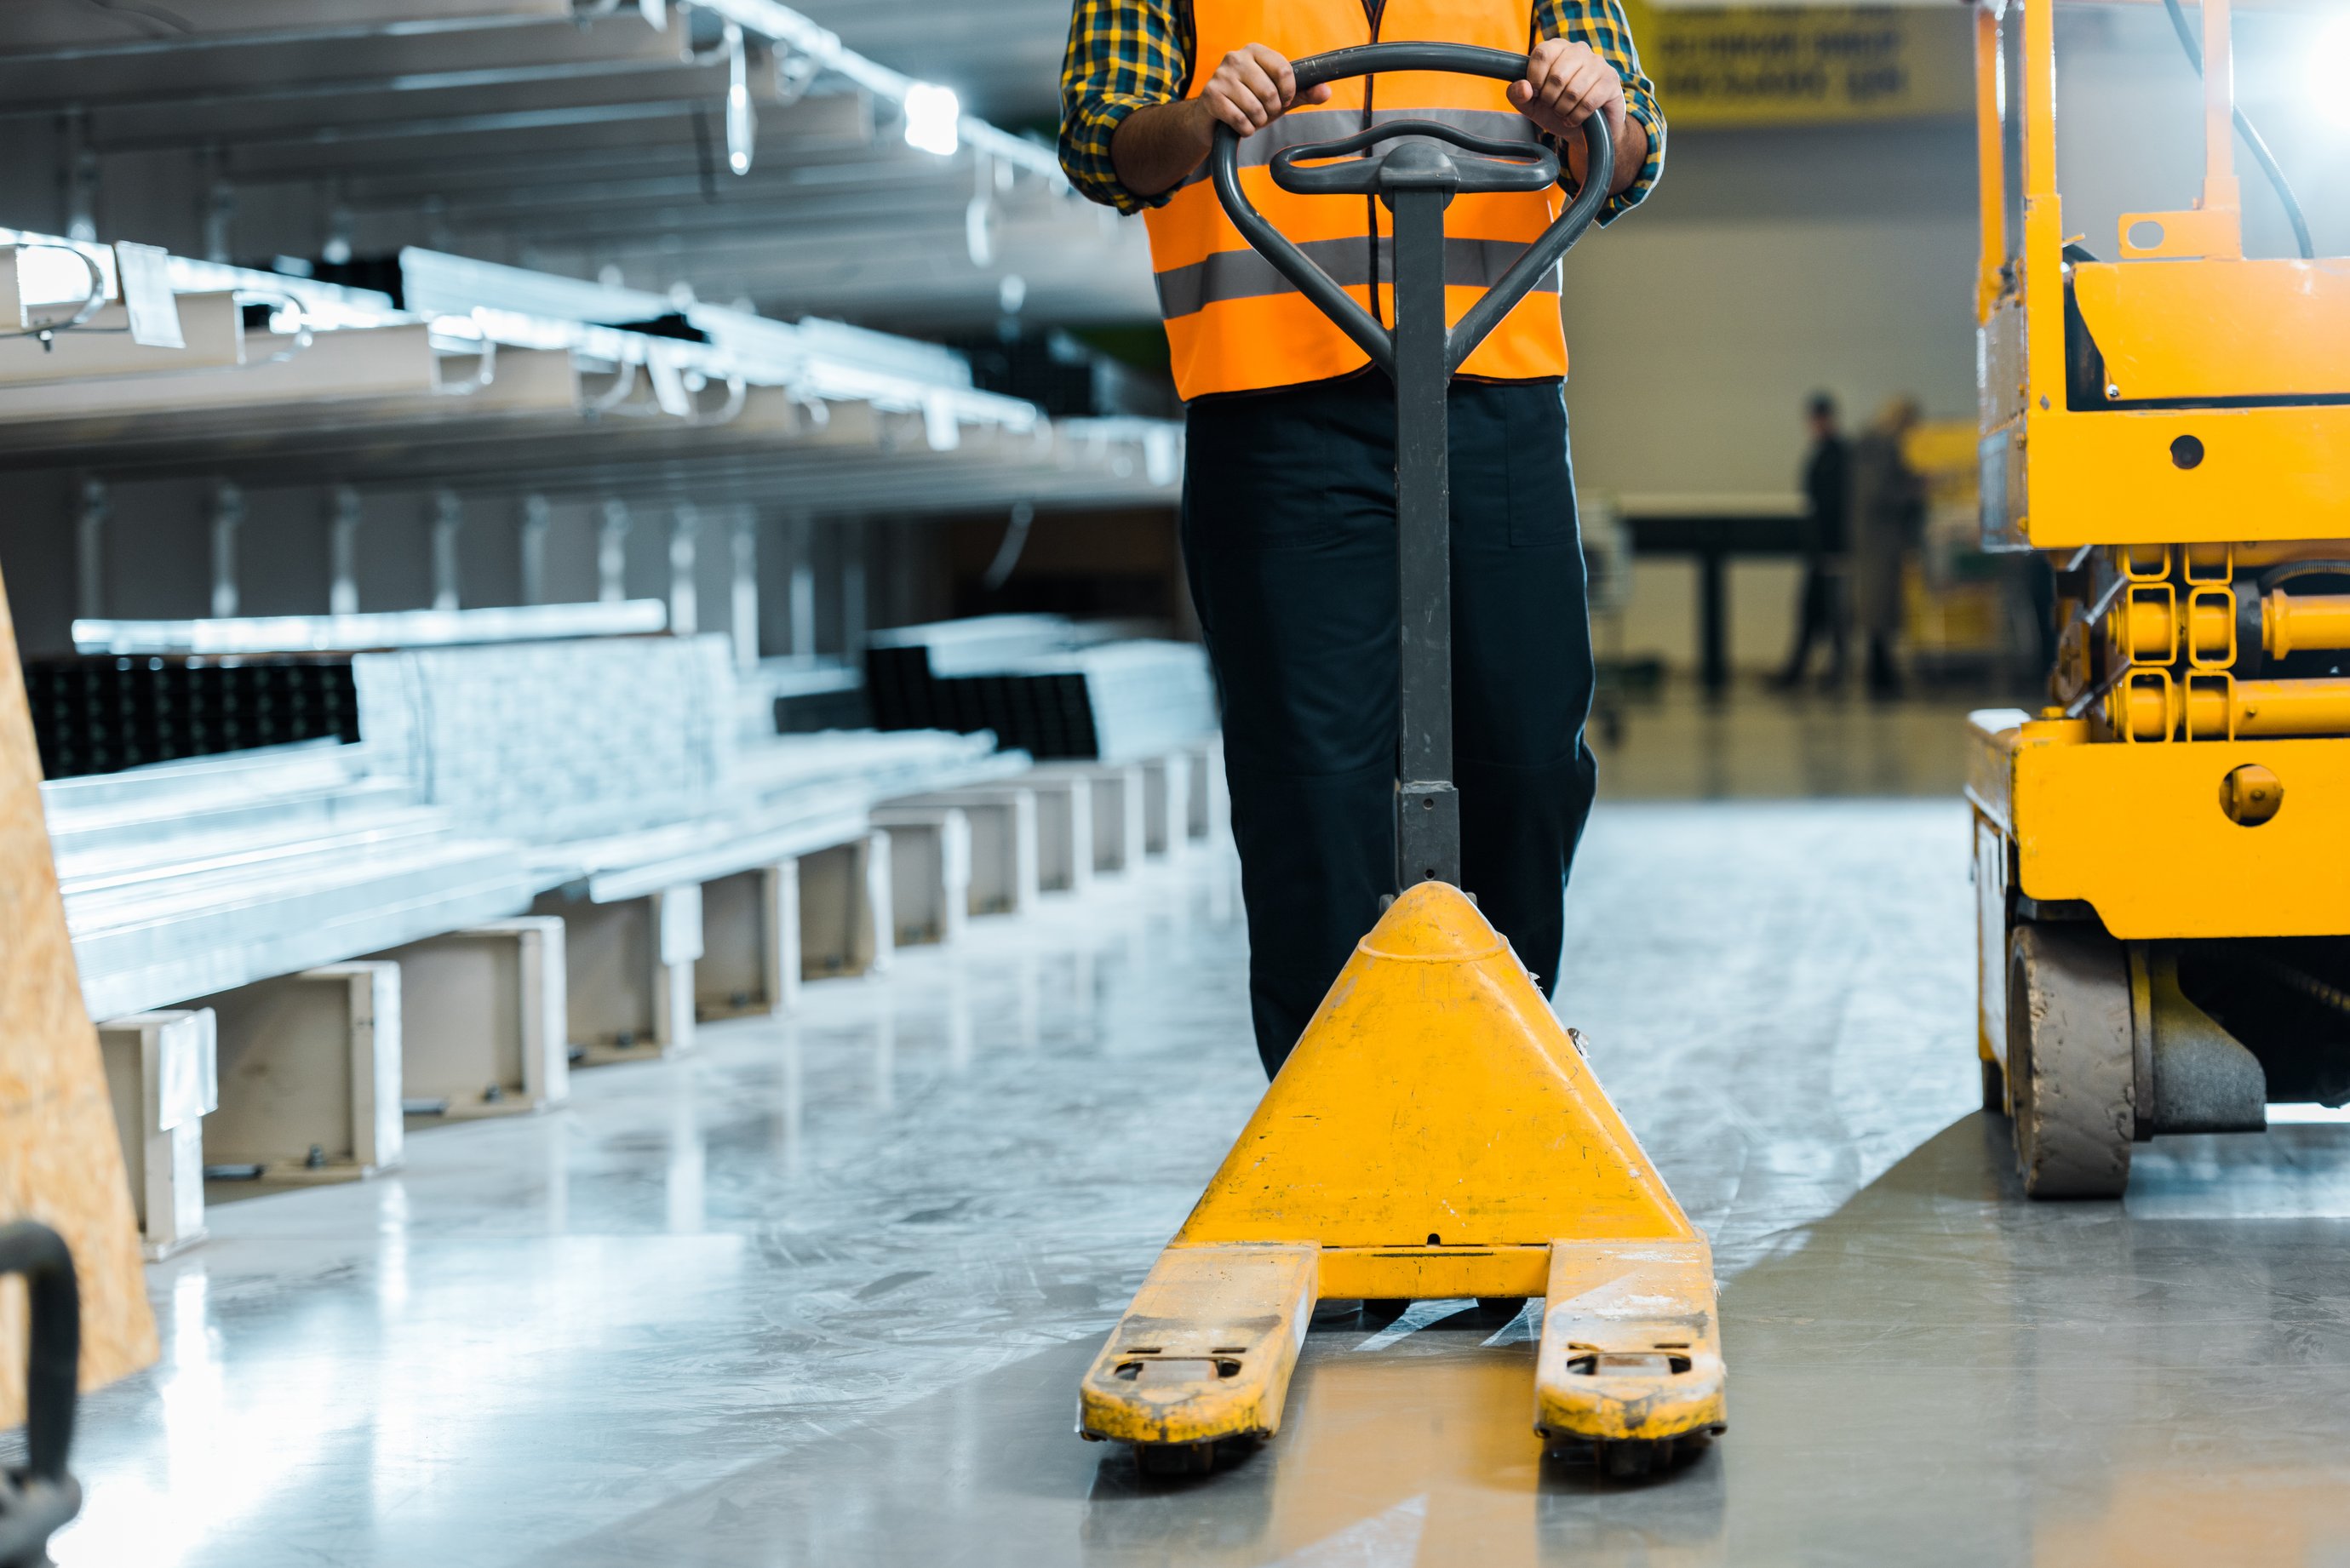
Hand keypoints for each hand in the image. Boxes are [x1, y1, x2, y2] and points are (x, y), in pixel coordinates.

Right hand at [1194, 43, 1331, 136]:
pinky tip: (1240, 125)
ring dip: (1258, 121)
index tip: (1284, 100)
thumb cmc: (1248, 102)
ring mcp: (1221, 76)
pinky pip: (1240, 120)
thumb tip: (1326, 92)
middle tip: (1263, 112)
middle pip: (1270, 91)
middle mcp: (1236, 58)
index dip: (1289, 92)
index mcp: (1254, 51)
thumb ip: (1303, 92)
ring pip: (1255, 107)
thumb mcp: (1278, 96)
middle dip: (1271, 110)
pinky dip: (1245, 129)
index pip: (1284, 69)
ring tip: (1250, 118)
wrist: (1213, 119)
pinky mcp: (1211, 96)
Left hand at [1509, 39, 1626, 145]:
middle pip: (1557, 75)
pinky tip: (1574, 118)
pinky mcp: (1611, 80)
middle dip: (1550, 99)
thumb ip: (1517, 95)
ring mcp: (1597, 63)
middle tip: (1552, 106)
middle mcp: (1578, 50)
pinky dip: (1576, 116)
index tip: (1535, 93)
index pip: (1542, 54)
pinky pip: (1588, 102)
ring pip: (1573, 91)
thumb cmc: (1556, 110)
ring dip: (1563, 110)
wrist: (1584, 129)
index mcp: (1557, 48)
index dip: (1535, 79)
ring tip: (1564, 112)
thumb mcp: (1531, 105)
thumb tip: (1524, 87)